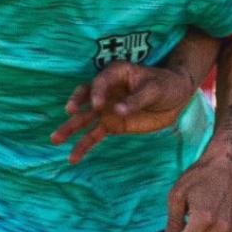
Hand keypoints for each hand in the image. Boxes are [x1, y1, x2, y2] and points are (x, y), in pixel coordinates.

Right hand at [52, 61, 198, 164]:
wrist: (176, 97)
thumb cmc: (166, 85)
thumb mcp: (155, 89)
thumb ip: (136, 99)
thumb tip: (118, 110)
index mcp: (115, 74)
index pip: (100, 82)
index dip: (97, 92)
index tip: (98, 105)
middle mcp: (106, 91)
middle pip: (85, 98)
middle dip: (75, 104)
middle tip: (69, 112)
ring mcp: (107, 109)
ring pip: (84, 119)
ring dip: (70, 129)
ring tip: (55, 140)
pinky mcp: (112, 125)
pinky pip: (94, 136)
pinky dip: (84, 146)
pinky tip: (73, 158)